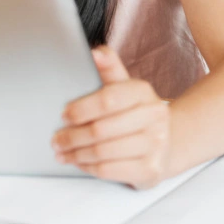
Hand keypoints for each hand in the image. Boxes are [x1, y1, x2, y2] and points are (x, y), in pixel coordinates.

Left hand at [52, 46, 171, 188]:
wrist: (167, 141)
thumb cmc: (136, 113)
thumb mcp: (124, 87)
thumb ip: (109, 68)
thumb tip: (95, 52)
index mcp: (143, 92)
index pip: (108, 99)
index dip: (81, 108)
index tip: (63, 115)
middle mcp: (154, 116)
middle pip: (101, 129)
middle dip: (72, 136)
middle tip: (56, 140)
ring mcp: (156, 144)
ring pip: (103, 152)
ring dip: (76, 154)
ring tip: (63, 152)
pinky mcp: (151, 169)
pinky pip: (110, 170)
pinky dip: (88, 167)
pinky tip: (80, 162)